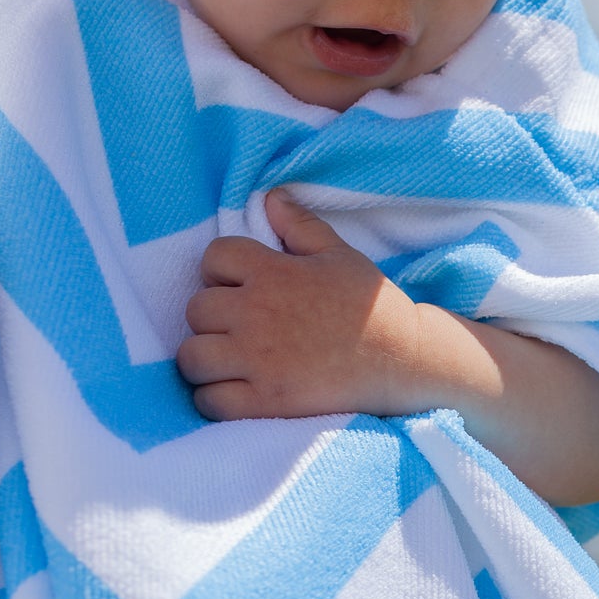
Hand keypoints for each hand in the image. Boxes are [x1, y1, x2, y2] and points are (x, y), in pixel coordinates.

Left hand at [178, 187, 598, 506]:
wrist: (405, 361)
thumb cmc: (373, 308)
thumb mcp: (340, 255)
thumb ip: (300, 225)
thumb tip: (270, 196)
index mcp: (272, 272)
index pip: (213, 258)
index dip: (222, 271)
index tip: (241, 287)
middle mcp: (257, 314)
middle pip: (196, 310)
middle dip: (212, 318)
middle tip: (238, 329)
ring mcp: (258, 360)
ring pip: (192, 357)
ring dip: (205, 360)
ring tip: (228, 363)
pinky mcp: (265, 401)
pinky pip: (210, 401)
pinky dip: (214, 399)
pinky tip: (233, 393)